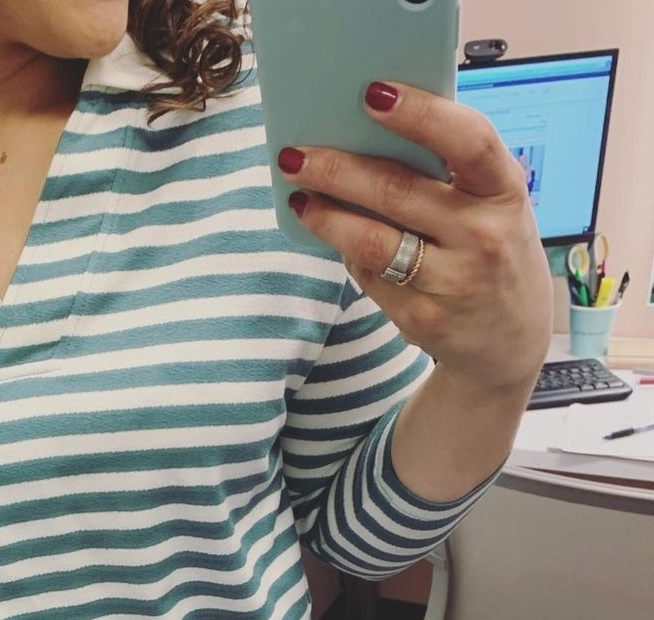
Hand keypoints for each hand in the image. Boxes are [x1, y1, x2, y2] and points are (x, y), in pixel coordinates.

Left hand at [278, 80, 552, 394]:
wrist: (510, 340)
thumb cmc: (494, 254)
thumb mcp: (494, 206)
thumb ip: (451, 175)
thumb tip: (367, 139)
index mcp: (505, 192)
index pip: (468, 141)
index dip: (420, 115)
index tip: (372, 94)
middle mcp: (483, 236)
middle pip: (397, 191)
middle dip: (337, 170)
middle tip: (295, 156)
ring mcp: (452, 282)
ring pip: (372, 241)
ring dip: (327, 217)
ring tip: (301, 198)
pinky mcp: (421, 318)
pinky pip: (370, 276)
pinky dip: (347, 252)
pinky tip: (333, 235)